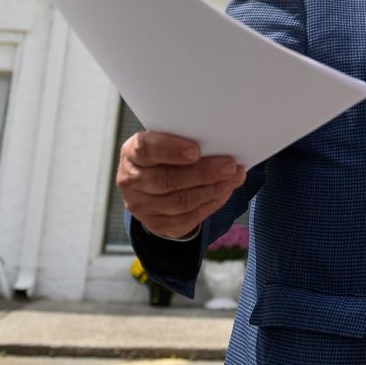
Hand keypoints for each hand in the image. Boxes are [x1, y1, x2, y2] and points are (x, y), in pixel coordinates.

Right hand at [116, 131, 246, 238]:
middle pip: (168, 180)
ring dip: (213, 189)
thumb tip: (219, 142)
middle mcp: (131, 181)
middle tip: (230, 165)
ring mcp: (141, 206)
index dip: (170, 150)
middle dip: (204, 173)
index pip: (145, 150)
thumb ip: (186, 140)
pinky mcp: (156, 224)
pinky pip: (187, 219)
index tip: (195, 151)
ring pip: (181, 202)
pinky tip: (225, 192)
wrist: (152, 185)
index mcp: (132, 153)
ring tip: (235, 178)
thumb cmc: (166, 155)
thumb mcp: (168, 141)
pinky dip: (210, 205)